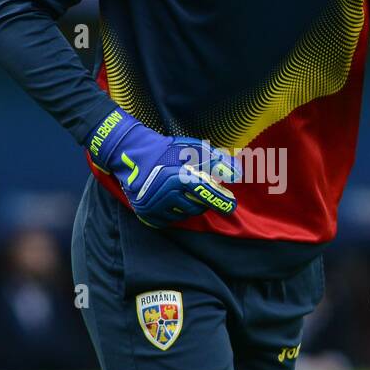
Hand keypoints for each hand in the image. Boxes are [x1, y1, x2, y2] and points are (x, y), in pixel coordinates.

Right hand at [87, 108, 239, 227]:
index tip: (232, 206)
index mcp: (177, 176)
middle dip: (203, 200)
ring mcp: (155, 206)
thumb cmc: (167, 151)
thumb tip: (236, 173)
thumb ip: (216, 160)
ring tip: (183, 191)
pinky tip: (171, 199)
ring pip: (184, 215)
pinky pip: (171, 220)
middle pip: (197, 207)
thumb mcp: (192, 149)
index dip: (221, 200)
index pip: (206, 193)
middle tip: (203, 191)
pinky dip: (175, 211)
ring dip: (189, 205)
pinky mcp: (148, 214)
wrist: (133, 156)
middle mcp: (165, 194)